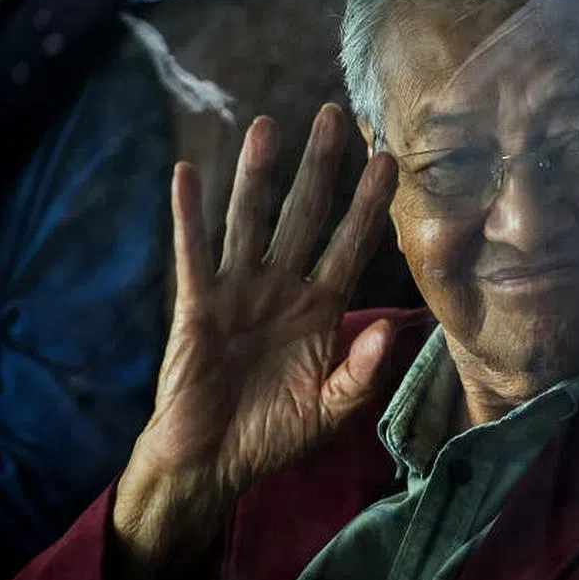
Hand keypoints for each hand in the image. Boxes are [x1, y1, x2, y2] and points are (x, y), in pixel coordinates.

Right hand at [112, 103, 396, 569]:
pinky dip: (188, 215)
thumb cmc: (274, 435)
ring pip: (250, 221)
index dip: (369, 205)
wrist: (214, 464)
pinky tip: (187, 173)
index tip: (389, 161)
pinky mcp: (197, 305)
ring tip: (267, 125)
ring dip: (257, 174)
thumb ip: (362, 373)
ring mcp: (238, 292)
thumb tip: (391, 329)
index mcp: (321, 310)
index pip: (350, 245)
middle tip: (335, 116)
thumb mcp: (330, 410)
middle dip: (321, 168)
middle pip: (305, 216)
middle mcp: (282, 289)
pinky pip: (193, 254)